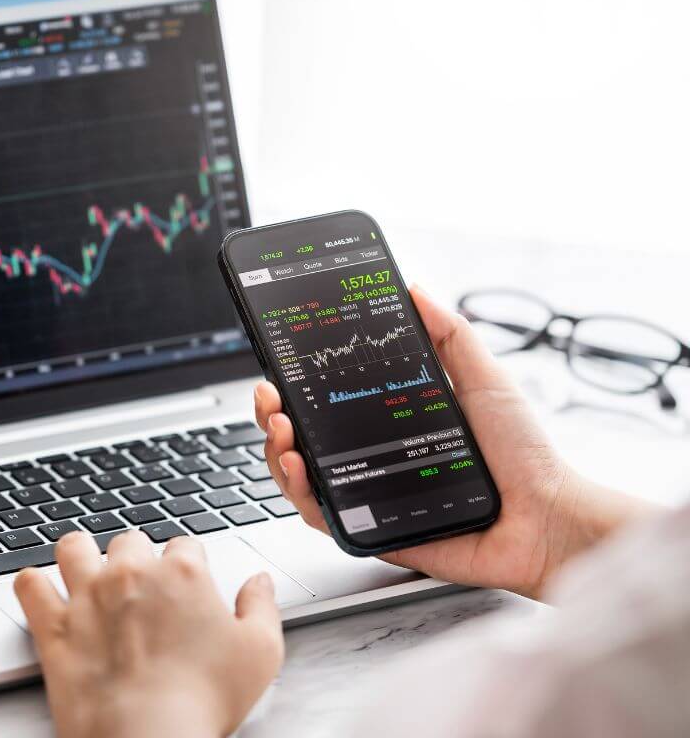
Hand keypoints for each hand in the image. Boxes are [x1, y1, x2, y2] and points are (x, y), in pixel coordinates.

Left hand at [15, 531, 283, 737]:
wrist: (146, 737)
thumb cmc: (202, 700)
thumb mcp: (260, 654)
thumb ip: (262, 608)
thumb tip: (259, 582)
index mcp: (183, 573)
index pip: (185, 545)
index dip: (188, 565)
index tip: (188, 586)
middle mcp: (130, 573)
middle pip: (130, 541)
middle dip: (136, 559)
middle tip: (141, 588)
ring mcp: (86, 595)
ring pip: (75, 546)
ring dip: (82, 555)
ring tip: (88, 573)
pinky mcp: (53, 625)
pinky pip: (29, 584)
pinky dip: (33, 584)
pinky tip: (42, 591)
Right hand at [255, 284, 652, 599]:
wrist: (548, 519)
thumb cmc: (526, 456)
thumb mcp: (485, 379)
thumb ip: (451, 334)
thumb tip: (416, 289)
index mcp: (392, 422)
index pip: (329, 402)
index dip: (297, 385)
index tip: (281, 365)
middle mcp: (374, 458)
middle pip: (304, 438)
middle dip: (274, 415)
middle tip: (271, 397)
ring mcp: (370, 495)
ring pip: (301, 477)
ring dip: (277, 451)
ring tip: (281, 431)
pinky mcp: (373, 532)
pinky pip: (322, 518)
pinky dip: (300, 495)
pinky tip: (298, 468)